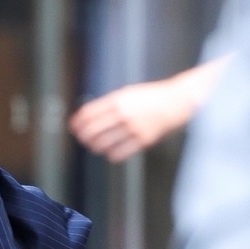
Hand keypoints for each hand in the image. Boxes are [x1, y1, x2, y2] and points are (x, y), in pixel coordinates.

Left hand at [70, 76, 196, 161]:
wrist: (176, 102)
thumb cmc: (150, 98)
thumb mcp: (127, 93)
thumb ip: (109, 104)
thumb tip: (88, 116)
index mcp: (118, 100)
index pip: (88, 113)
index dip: (77, 123)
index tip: (73, 128)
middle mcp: (124, 113)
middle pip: (92, 130)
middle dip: (83, 137)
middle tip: (83, 140)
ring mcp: (133, 127)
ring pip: (103, 144)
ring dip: (95, 147)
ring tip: (96, 147)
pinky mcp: (143, 140)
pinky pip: (118, 153)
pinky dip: (111, 155)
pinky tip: (111, 152)